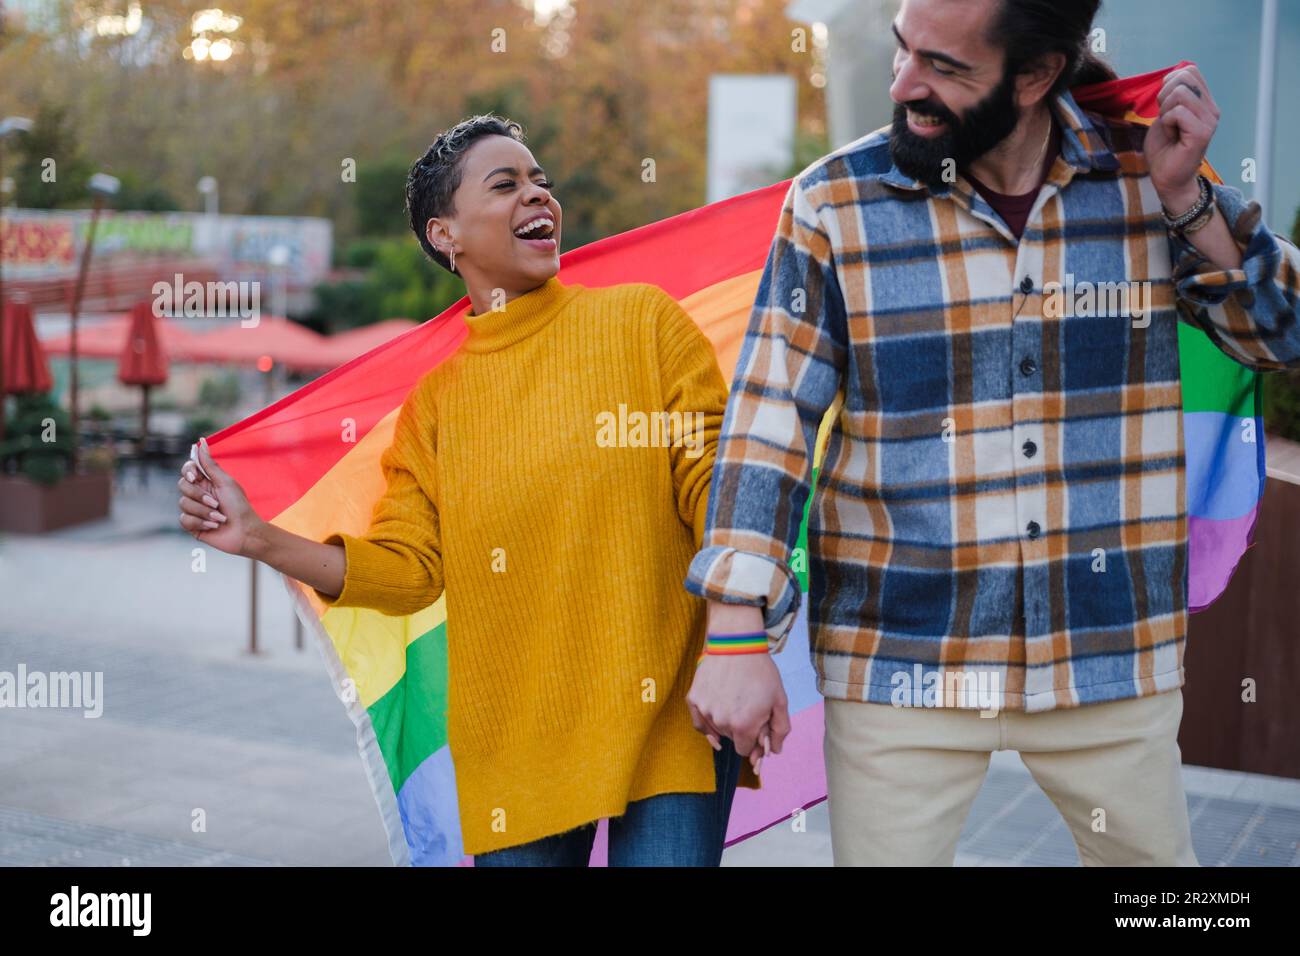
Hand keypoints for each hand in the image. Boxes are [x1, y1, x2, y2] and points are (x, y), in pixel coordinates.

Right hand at [176, 436, 260, 555]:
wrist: (245, 532)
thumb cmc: (239, 506)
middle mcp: (198, 493)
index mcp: (207, 481)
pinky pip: (184, 519)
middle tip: (217, 503)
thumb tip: (201, 441)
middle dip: (199, 496)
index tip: (195, 476)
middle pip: (182, 485)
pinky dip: (200, 523)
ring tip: (220, 518)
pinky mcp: (192, 525)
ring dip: (204, 512)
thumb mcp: (225, 483)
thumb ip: (210, 464)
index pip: (187, 470)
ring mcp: (194, 509)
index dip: (188, 471)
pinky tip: (213, 527)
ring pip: (183, 504)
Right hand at [687, 651, 789, 771]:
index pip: (744, 750)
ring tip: (733, 699)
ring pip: (716, 729)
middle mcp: (722, 722)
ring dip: (724, 722)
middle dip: (740, 728)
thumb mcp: (779, 700)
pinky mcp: (693, 699)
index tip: (755, 725)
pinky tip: (715, 714)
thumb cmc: (761, 671)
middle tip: (746, 707)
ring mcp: (705, 710)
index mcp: (744, 726)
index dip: (752, 740)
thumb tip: (773, 751)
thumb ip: (780, 730)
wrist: (736, 644)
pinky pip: (699, 722)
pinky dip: (706, 722)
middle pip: (731, 738)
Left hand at [1146, 64, 1219, 211]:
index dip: (1168, 84)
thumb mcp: (1164, 115)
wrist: (1167, 178)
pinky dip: (1167, 123)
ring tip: (1170, 129)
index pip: (1189, 70)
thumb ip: (1171, 95)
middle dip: (1164, 96)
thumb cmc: (1164, 149)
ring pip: (1179, 93)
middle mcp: (1211, 109)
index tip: (1165, 107)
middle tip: (1166, 119)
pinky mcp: (1202, 132)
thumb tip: (1175, 73)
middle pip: (1184, 77)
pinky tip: (1172, 137)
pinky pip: (1177, 112)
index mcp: (1204, 102)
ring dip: (1165, 111)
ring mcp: (1209, 120)